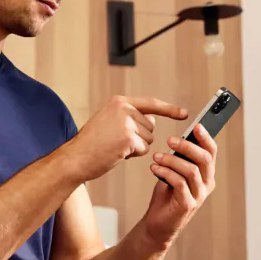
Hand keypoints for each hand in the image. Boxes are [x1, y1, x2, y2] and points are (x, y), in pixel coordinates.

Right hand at [67, 96, 187, 181]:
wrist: (76, 158)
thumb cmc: (90, 144)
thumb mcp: (108, 121)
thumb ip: (129, 117)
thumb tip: (151, 121)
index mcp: (119, 102)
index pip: (150, 103)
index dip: (169, 109)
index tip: (184, 113)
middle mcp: (124, 108)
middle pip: (150, 126)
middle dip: (138, 138)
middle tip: (115, 141)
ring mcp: (126, 123)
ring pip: (148, 139)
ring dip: (136, 147)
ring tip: (115, 146)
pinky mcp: (129, 139)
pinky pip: (144, 149)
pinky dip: (133, 155)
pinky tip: (117, 153)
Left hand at [143, 124, 217, 248]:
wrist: (157, 223)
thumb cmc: (166, 196)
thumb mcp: (173, 173)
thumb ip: (178, 159)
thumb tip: (177, 140)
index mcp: (206, 174)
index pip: (211, 152)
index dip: (206, 138)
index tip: (196, 125)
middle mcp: (206, 184)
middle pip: (205, 159)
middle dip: (187, 146)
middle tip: (170, 140)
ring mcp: (199, 195)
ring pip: (191, 170)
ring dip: (172, 160)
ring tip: (156, 157)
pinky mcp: (187, 205)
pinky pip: (180, 183)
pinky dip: (166, 173)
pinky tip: (154, 169)